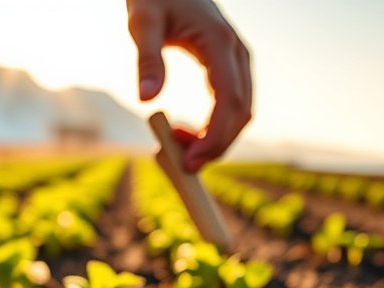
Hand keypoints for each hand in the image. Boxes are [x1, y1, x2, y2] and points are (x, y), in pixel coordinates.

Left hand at [126, 0, 251, 171]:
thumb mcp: (143, 23)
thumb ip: (147, 60)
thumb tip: (147, 100)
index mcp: (221, 44)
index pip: (229, 101)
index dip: (214, 137)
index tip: (191, 162)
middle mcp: (237, 53)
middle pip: (241, 113)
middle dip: (216, 145)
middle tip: (183, 167)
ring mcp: (236, 59)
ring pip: (239, 112)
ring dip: (214, 138)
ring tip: (177, 148)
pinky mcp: (229, 65)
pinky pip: (230, 104)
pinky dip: (213, 126)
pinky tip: (184, 133)